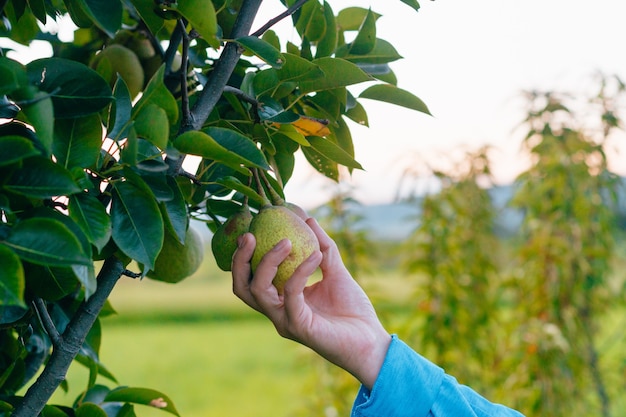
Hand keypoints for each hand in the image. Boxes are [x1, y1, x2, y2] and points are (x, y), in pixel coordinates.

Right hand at [232, 218, 390, 388]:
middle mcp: (277, 311)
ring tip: (286, 241)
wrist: (371, 340)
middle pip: (242, 287)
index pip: (251, 277)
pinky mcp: (299, 326)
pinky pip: (292, 293)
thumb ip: (323, 247)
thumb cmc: (353, 310)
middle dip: (240, 260)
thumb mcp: (336, 271)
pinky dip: (301, 270)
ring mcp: (285, 320)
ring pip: (258, 291)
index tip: (254, 227)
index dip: (245, 255)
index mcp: (281, 299)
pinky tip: (316, 255)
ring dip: (267, 262)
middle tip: (250, 235)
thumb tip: (308, 218)